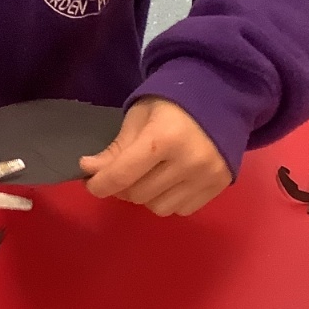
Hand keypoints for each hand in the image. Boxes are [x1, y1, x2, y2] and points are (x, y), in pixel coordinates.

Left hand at [80, 98, 230, 216]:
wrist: (219, 97)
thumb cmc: (172, 103)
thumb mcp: (139, 118)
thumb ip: (116, 148)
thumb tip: (88, 171)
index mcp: (164, 137)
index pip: (122, 175)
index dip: (100, 184)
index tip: (91, 183)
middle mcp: (188, 161)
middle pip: (138, 194)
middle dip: (121, 187)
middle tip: (121, 173)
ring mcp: (206, 176)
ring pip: (159, 208)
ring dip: (146, 197)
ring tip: (148, 176)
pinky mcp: (219, 186)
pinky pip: (182, 210)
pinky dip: (169, 200)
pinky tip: (170, 181)